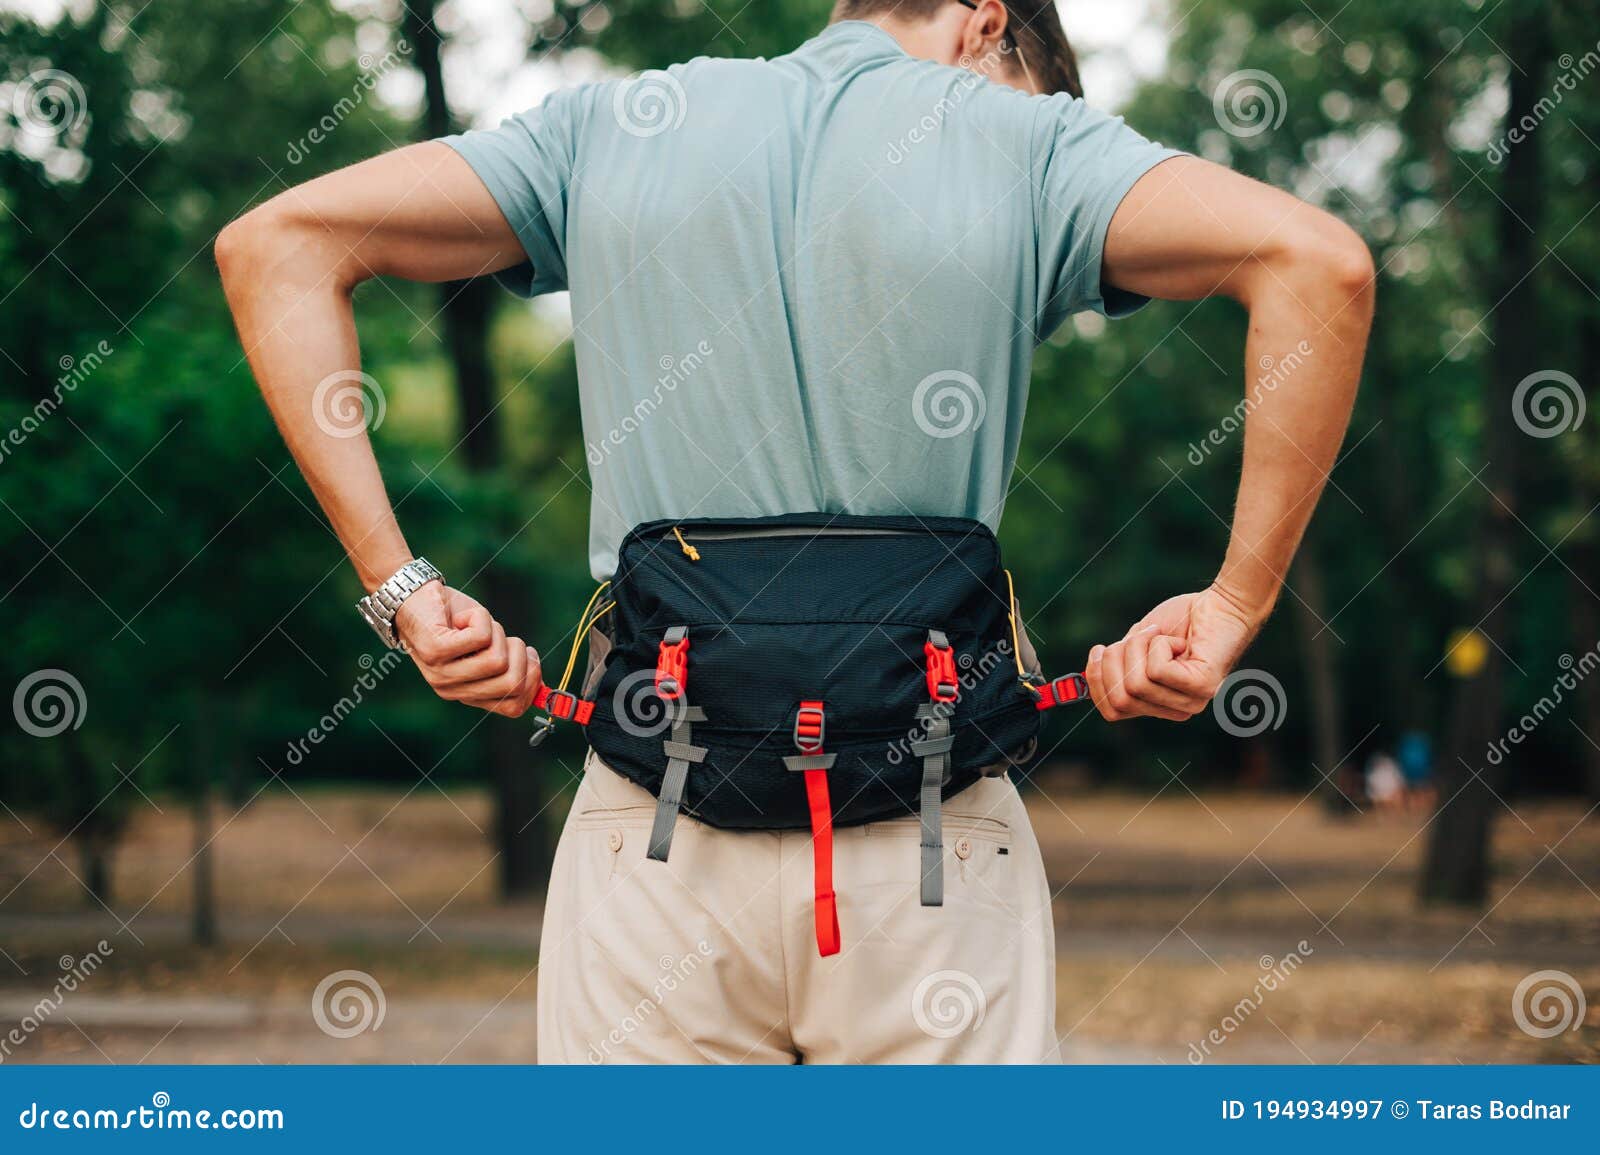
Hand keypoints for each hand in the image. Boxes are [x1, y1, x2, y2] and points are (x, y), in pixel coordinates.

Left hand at [393, 581, 542, 717]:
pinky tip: (464, 617)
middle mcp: (453, 690)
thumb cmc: (454, 620)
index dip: (533, 683)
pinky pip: (482, 637)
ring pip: (499, 660)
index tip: (531, 659)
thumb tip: (542, 686)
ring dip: (498, 633)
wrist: (412, 598)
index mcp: (467, 695)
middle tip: (506, 638)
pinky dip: (481, 618)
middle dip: (522, 654)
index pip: (513, 708)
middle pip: (513, 684)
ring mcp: (442, 673)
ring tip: (478, 625)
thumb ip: (507, 668)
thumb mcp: (486, 648)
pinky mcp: (436, 651)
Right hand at [1084, 586, 1262, 721]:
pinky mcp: (1202, 686)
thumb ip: (1116, 664)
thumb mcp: (1137, 645)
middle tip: (1134, 636)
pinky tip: (1179, 640)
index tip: (1098, 652)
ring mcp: (1190, 702)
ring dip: (1139, 647)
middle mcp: (1175, 710)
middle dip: (1114, 661)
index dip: (1097, 682)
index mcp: (1159, 705)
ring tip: (1159, 634)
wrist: (1223, 603)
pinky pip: (1157, 670)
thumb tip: (1086, 681)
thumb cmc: (1183, 620)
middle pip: (1120, 699)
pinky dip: (1159, 644)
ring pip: (1136, 683)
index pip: (1113, 711)